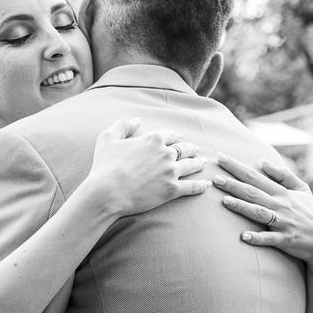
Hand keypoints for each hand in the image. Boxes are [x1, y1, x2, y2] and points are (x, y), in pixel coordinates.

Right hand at [86, 118, 210, 218]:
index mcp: (153, 139)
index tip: (178, 138)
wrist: (107, 193)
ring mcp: (171, 172)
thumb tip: (138, 119)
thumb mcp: (107, 138)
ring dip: (198, 163)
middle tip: (195, 150)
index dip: (175, 136)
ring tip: (203, 163)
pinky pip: (192, 186)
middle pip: (184, 148)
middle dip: (190, 148)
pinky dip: (202, 185)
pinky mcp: (172, 190)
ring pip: (191, 165)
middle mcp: (165, 153)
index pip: (170, 134)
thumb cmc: (105, 166)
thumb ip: (123, 125)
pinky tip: (207, 184)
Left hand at [212, 153, 312, 273]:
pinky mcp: (285, 240)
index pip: (255, 176)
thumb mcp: (302, 189)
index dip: (237, 167)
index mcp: (281, 192)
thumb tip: (263, 161)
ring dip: (242, 207)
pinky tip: (244, 236)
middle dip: (233, 185)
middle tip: (215, 178)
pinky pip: (270, 239)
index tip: (220, 157)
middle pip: (253, 193)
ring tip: (225, 201)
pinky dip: (257, 238)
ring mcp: (283, 222)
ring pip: (259, 213)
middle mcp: (280, 205)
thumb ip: (283, 174)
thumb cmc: (309, 212)